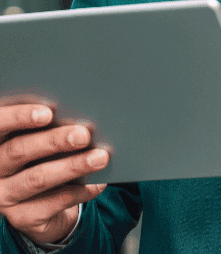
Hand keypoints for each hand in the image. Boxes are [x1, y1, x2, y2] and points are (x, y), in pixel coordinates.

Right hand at [0, 99, 109, 244]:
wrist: (40, 203)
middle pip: (19, 151)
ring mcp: (5, 195)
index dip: (19, 117)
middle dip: (54, 141)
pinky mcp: (21, 217)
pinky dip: (80, 191)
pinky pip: (54, 202)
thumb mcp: (39, 139)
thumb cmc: (43, 156)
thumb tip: (80, 115)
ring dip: (72, 166)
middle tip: (83, 135)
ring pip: (38, 178)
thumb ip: (47, 127)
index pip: (0, 124)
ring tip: (100, 158)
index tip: (48, 113)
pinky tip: (98, 183)